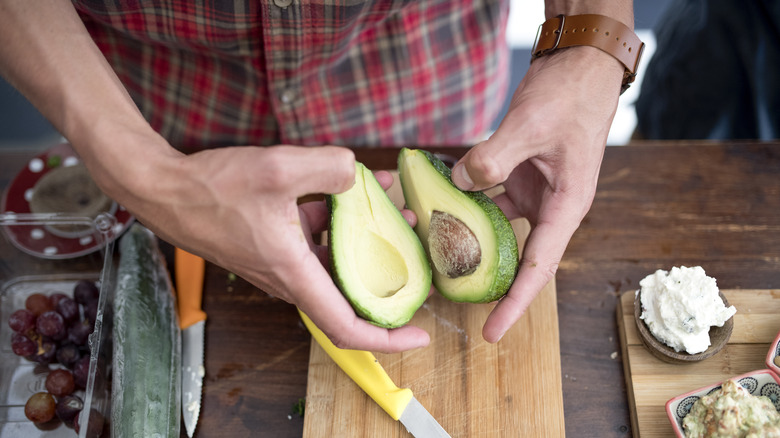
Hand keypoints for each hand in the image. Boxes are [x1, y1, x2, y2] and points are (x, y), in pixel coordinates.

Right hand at [100, 141, 429, 352]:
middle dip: (391, 278)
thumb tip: (357, 174)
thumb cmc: (211, 189)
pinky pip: (319, 239)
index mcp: (295, 273)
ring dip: (369, 241)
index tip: (421, 335)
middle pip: (351, 294)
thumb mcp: (277, 169)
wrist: (166, 190)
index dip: (388, 339)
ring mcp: (284, 260)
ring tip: (396, 212)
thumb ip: (328, 168)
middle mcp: (292, 276)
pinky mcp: (277, 242)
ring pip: (338, 261)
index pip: (347, 327)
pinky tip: (356, 187)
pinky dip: (342, 220)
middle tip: (422, 257)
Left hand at [451, 46, 623, 341]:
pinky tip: (439, 202)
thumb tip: (459, 182)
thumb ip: (494, 158)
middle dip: (487, 279)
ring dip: (469, 237)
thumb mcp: (531, 126)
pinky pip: (488, 198)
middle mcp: (550, 206)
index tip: (492, 331)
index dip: (515, 303)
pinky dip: (466, 202)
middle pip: (517, 256)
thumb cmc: (570, 96)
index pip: (538, 267)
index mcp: (566, 206)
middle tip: (450, 297)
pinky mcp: (519, 175)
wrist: (580, 65)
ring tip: (435, 252)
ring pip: (497, 228)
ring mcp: (533, 191)